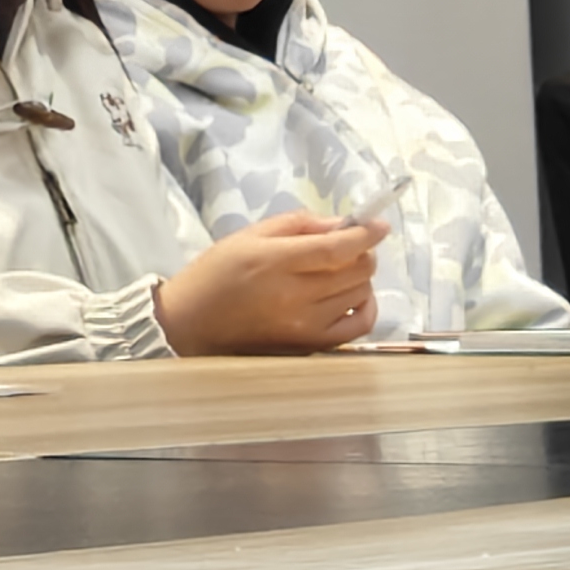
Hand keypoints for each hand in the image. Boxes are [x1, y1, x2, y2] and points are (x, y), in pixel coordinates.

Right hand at [154, 210, 386, 354]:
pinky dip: (365, 307)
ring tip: (341, 271)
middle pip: (357, 270)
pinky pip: (358, 326)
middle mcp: (296, 295)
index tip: (378, 225)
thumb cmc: (215, 274)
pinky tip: (352, 297)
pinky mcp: (312, 345)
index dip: (365, 235)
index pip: (337, 248)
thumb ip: (296, 225)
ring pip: (360, 293)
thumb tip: (339, 224)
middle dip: (362, 253)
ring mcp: (307, 324)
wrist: (191, 324)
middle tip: (349, 246)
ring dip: (360, 277)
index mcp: (276, 261)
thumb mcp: (247, 236)